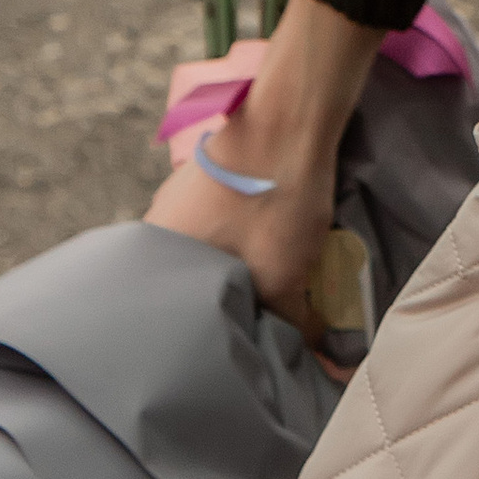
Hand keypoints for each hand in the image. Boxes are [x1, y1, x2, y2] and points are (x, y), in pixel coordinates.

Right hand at [144, 0, 382, 358]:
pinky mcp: (215, 176)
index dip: (205, 340)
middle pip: (192, 285)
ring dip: (241, 274)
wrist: (295, 111)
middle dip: (227, 309)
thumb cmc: (276, 197)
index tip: (231, 359)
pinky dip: (249, 244)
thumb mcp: (284, 276)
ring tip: (273, 295)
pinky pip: (226, 227)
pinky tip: (276, 251)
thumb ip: (291, 327)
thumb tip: (320, 367)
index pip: (169, 317)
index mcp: (158, 252)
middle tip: (256, 331)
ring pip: (212, 255)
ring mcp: (185, 195)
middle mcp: (160, 224)